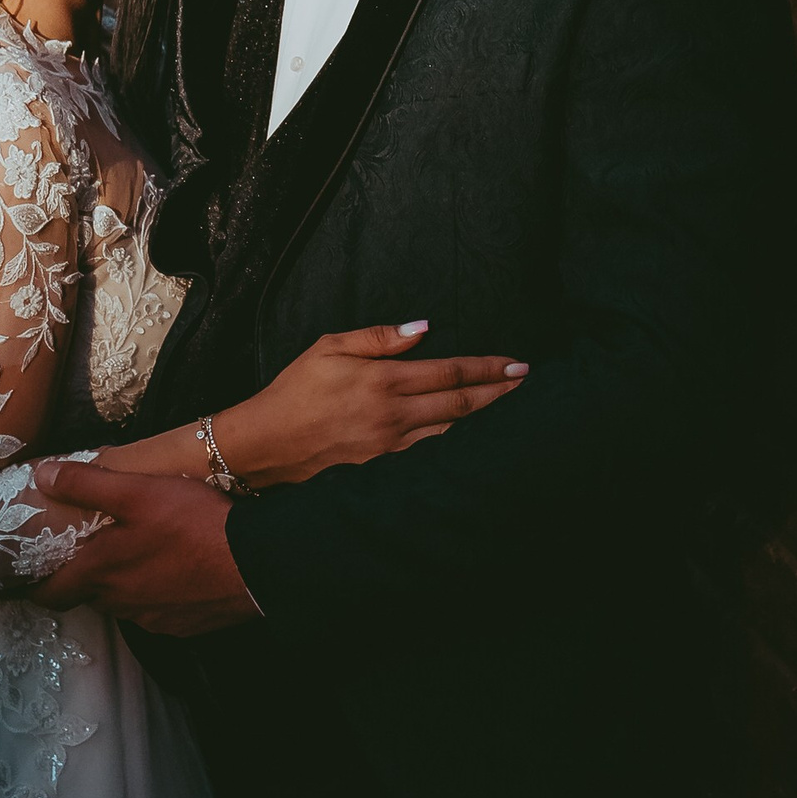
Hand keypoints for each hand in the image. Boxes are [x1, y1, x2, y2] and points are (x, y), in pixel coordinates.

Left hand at [30, 461, 261, 634]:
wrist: (254, 564)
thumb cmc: (190, 523)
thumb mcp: (136, 490)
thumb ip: (86, 483)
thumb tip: (40, 476)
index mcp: (101, 573)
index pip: (51, 594)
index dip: (36, 588)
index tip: (29, 578)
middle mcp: (121, 604)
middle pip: (90, 595)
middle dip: (87, 576)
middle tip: (93, 549)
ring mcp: (154, 620)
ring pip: (125, 603)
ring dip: (124, 583)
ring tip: (139, 554)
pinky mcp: (184, 626)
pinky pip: (157, 611)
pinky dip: (157, 593)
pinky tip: (176, 571)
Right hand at [217, 320, 526, 487]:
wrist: (266, 445)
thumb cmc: (295, 390)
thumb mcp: (330, 348)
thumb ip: (379, 338)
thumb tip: (424, 328)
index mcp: (383, 382)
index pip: (450, 373)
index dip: (488, 368)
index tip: (519, 364)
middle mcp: (393, 416)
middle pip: (461, 406)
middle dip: (500, 393)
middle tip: (530, 383)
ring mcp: (390, 448)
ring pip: (452, 435)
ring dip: (486, 423)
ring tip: (513, 411)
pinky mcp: (383, 469)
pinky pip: (430, 456)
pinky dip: (457, 447)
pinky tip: (474, 442)